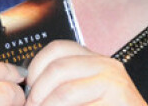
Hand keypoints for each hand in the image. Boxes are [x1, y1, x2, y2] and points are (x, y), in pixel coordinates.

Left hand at [25, 40, 146, 105]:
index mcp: (94, 60)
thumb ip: (63, 87)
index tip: (28, 89)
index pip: (58, 48)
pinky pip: (79, 105)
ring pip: (66, 90)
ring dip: (46, 105)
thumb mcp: (84, 95)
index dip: (36, 66)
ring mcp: (114, 82)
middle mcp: (106, 65)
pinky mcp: (119, 98)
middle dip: (37, 90)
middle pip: (58, 66)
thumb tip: (29, 90)